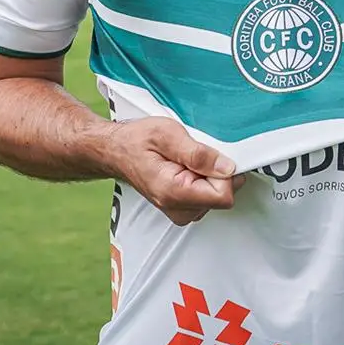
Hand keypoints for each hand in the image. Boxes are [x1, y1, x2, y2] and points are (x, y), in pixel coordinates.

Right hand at [104, 117, 241, 225]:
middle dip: (215, 172)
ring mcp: (179, 210)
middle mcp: (177, 208)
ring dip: (208, 175)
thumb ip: (199, 153)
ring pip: (216, 196)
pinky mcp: (182, 207)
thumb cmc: (136, 141)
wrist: (116, 150)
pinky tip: (186, 167)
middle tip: (194, 155)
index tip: (214, 156)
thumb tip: (227, 167)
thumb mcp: (168, 134)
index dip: (225, 172)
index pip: (223, 196)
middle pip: (221, 197)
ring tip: (186, 160)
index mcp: (173, 192)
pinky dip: (202, 179)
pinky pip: (207, 196)